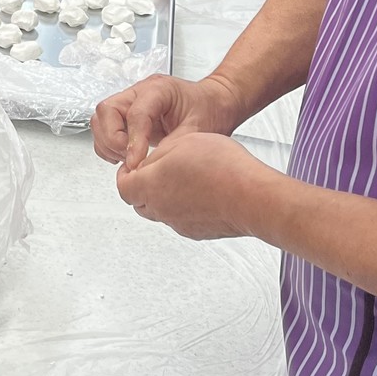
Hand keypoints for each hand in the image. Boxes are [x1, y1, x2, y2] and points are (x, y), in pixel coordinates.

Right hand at [91, 72, 241, 171]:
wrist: (215, 103)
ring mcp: (130, 102)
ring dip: (108, 143)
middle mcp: (139, 92)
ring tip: (128, 159)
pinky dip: (108, 145)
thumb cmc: (210, 110)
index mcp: (159, 89)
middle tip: (129, 159)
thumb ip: (171, 147)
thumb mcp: (198, 131)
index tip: (135, 163)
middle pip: (106, 110)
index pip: (136, 114)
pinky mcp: (126, 114)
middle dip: (113, 139)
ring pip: (101, 120)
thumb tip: (148, 167)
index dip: (133, 141)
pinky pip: (105, 128)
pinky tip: (125, 156)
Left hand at [115, 132, 276, 240]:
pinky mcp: (198, 232)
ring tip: (181, 178)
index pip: (123, 186)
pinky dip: (182, 207)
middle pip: (138, 202)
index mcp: (151, 186)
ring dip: (162, 197)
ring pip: (160, 211)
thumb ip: (156, 155)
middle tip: (154, 171)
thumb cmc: (222, 168)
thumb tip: (146, 164)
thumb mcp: (182, 143)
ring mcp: (180, 224)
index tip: (133, 164)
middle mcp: (161, 209)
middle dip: (141, 186)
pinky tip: (199, 192)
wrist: (253, 197)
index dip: (125, 173)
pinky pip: (181, 219)